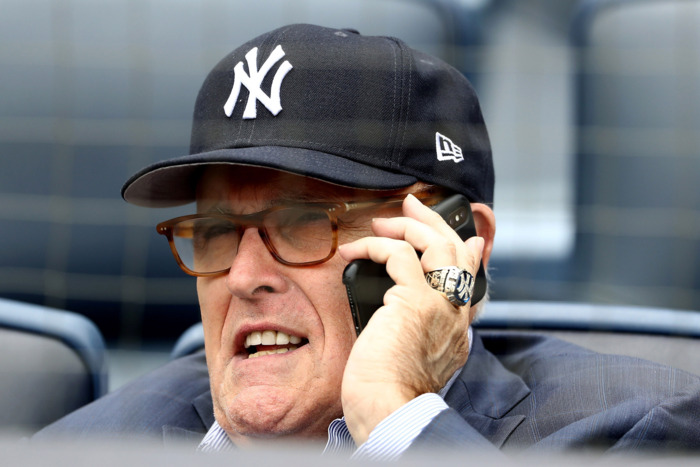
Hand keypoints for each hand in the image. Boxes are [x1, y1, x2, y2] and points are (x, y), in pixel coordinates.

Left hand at [337, 194, 483, 445]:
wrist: (390, 410)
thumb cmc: (390, 392)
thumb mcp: (412, 357)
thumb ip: (417, 329)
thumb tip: (400, 306)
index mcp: (458, 329)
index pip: (472, 278)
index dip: (470, 251)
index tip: (467, 238)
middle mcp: (455, 313)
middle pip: (458, 251)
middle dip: (435, 222)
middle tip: (412, 204)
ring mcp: (439, 304)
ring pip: (436, 244)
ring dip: (407, 225)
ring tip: (383, 220)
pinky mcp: (413, 301)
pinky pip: (398, 255)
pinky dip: (374, 246)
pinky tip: (354, 250)